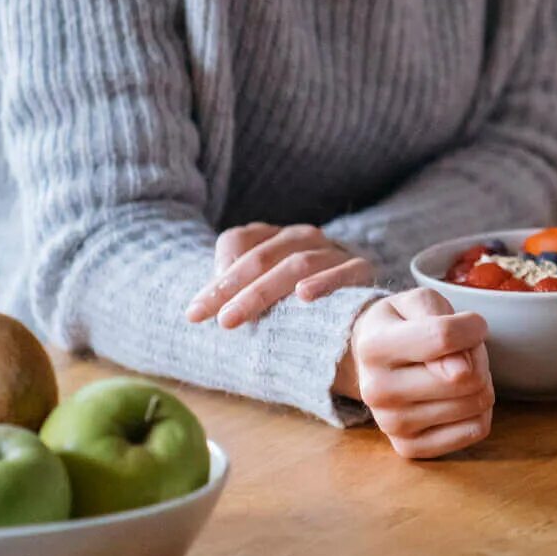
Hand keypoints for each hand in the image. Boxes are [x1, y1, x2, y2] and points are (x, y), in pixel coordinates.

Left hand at [186, 222, 376, 328]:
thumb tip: (210, 307)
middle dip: (233, 289)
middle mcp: (301, 236)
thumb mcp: (262, 293)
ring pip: (296, 264)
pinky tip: (304, 295)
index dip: (215, 277)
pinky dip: (325, 281)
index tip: (195, 313)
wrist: (355, 306)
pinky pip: (344, 271)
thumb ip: (237, 291)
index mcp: (272, 235)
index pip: (237, 242)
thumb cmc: (297, 304)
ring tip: (237, 318)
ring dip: (263, 291)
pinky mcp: (361, 268)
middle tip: (215, 320)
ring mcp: (332, 250)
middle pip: (261, 257)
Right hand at [335, 288, 493, 459]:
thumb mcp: (420, 301)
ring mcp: (390, 424)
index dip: (473, 328)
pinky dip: (480, 411)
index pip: (444, 337)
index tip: (472, 325)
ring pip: (476, 403)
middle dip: (477, 357)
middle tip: (461, 352)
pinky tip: (461, 398)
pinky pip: (474, 430)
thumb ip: (441, 321)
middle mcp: (375, 390)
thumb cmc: (406, 324)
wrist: (376, 360)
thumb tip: (460, 370)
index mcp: (374, 346)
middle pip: (466, 376)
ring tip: (458, 372)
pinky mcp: (409, 447)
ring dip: (481, 382)